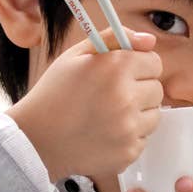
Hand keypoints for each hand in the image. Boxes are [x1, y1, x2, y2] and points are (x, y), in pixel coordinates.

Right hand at [6, 25, 162, 181]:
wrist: (35, 140)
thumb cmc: (53, 95)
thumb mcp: (76, 56)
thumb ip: (114, 38)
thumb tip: (150, 40)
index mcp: (115, 67)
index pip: (154, 62)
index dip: (139, 66)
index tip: (123, 73)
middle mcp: (127, 97)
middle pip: (157, 89)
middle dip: (139, 90)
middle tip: (111, 96)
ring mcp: (129, 128)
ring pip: (154, 115)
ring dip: (138, 114)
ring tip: (108, 116)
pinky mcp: (129, 152)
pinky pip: (143, 139)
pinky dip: (129, 137)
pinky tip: (105, 134)